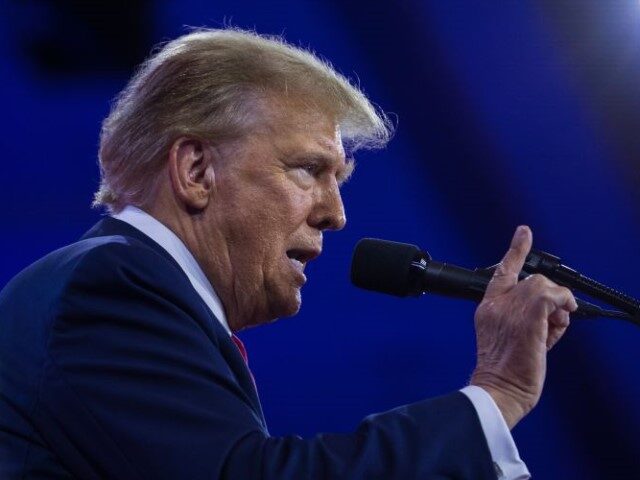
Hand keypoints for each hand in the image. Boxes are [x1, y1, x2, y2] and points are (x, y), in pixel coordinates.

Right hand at [469, 226, 577, 428]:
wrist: (499, 387)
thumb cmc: (504, 370)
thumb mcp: (505, 337)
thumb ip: (522, 317)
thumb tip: (554, 312)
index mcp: (487, 308)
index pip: (502, 271)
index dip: (515, 250)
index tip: (524, 232)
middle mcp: (497, 304)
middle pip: (531, 279)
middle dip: (549, 297)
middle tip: (552, 321)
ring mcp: (511, 308)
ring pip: (543, 285)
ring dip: (557, 303)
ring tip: (554, 326)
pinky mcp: (528, 315)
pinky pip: (554, 295)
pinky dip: (564, 303)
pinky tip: (563, 317)